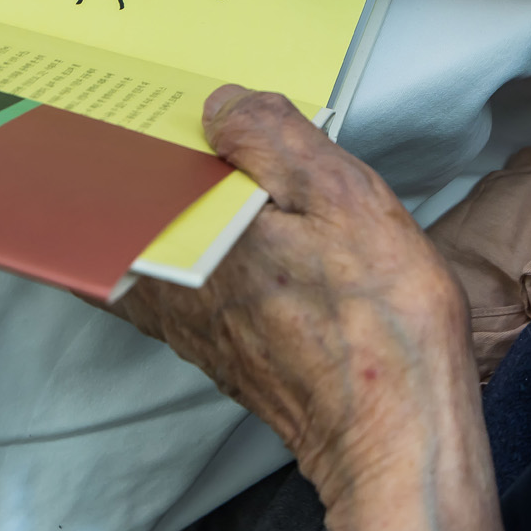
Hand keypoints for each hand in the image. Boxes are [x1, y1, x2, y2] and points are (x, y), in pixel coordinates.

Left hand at [113, 86, 503, 530]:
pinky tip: (216, 231)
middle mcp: (175, 289)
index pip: (129, 170)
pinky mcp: (222, 352)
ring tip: (188, 167)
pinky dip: (183, 252)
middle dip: (135, 166)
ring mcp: (193, 327)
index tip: (144, 97)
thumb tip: (220, 106)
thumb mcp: (343, 197)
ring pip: (149, 253)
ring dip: (156, 210)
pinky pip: (178, 288)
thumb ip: (272, 139)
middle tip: (159, 122)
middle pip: (131, 213)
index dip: (136, 129)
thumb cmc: (381, 323)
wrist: (400, 434)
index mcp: (194, 240)